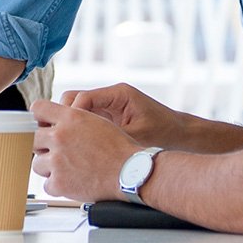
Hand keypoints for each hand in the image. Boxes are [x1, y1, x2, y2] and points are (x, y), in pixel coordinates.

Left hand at [31, 99, 137, 202]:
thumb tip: (55, 122)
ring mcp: (58, 161)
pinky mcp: (59, 183)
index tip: (41, 126)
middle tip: (57, 152)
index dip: (39, 118)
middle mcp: (60, 137)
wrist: (130, 172)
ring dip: (49, 167)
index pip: (37, 109)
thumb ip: (72, 118)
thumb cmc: (119, 148)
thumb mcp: (96, 120)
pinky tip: (71, 181)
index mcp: (70, 117)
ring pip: (37, 163)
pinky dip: (57, 185)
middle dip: (43, 146)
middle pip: (32, 138)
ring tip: (67, 168)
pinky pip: (47, 184)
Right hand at [59, 82, 183, 147]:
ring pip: (78, 111)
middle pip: (75, 100)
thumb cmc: (165, 133)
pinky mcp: (110, 118)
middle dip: (65, 118)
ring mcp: (109, 107)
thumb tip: (84, 147)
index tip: (64, 132)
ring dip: (71, 126)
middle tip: (59, 139)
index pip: (82, 98)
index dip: (70, 114)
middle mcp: (111, 97)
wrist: (183, 135)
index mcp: (118, 94)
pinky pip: (87, 120)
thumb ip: (112, 138)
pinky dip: (80, 132)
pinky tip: (77, 148)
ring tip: (66, 145)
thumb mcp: (138, 136)